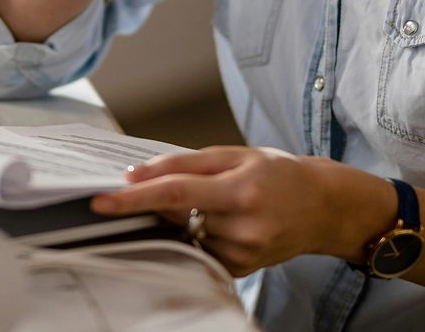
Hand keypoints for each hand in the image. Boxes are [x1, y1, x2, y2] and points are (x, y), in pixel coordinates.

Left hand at [90, 146, 397, 277]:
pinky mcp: (240, 270)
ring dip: (183, 218)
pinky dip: (200, 234)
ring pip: (187, 233)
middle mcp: (241, 226)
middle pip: (177, 214)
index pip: (175, 192)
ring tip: (217, 202)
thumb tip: (141, 173)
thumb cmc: (280, 173)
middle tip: (154, 190)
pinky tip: (222, 222)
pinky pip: (201, 250)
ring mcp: (241, 253)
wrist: (323, 206)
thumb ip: (189, 162)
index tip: (101, 199)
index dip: (135, 197)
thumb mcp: (239, 154)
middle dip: (157, 202)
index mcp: (241, 189)